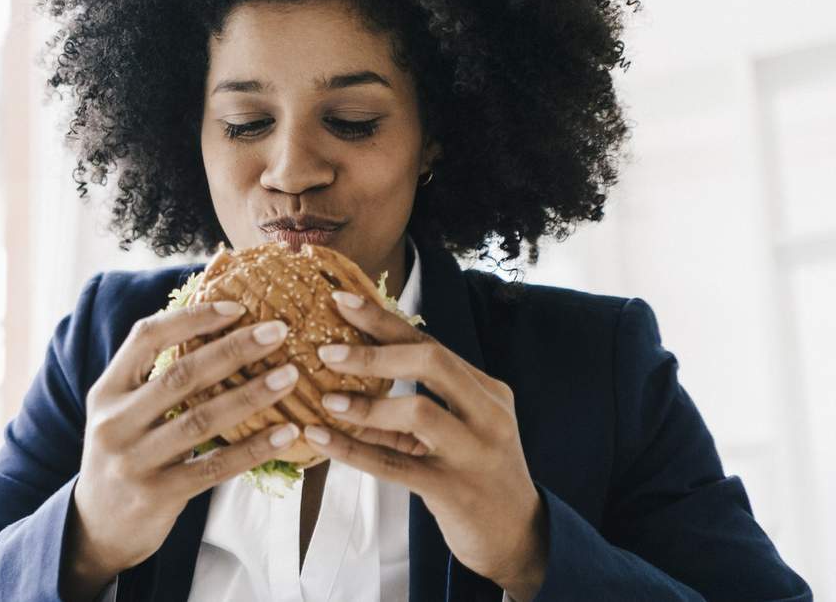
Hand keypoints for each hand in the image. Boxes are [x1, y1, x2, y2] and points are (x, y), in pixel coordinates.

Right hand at [61, 300, 302, 598]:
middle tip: (278, 331)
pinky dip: (253, 448)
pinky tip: (285, 433)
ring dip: (251, 395)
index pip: (146, 337)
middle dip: (234, 349)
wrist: (97, 526)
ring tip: (290, 376)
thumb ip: (153, 375)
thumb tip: (215, 324)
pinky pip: (214, 466)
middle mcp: (114, 421)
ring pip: (201, 419)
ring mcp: (133, 460)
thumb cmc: (124, 454)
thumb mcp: (121, 410)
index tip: (237, 307)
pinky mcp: (157, 495)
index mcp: (107, 390)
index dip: (191, 318)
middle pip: (181, 375)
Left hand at [301, 290, 548, 596]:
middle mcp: (488, 414)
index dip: (383, 320)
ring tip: (325, 399)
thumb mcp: (457, 431)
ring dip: (366, 404)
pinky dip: (352, 449)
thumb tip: (346, 372)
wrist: (516, 535)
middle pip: (432, 361)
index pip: (431, 343)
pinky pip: (395, 464)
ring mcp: (475, 452)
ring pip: (418, 412)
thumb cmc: (476, 474)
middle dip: (375, 350)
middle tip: (326, 350)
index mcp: (488, 390)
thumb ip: (414, 403)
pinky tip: (319, 437)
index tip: (340, 299)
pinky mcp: (455, 490)